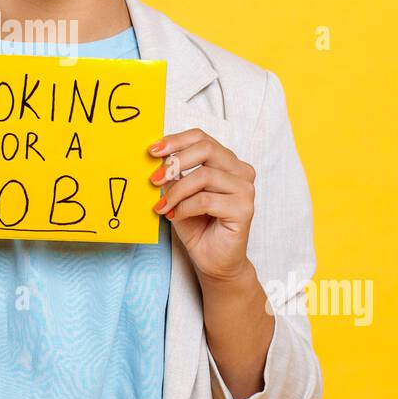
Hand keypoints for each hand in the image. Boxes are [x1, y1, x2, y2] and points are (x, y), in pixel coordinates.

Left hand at [148, 128, 255, 284]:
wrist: (212, 260)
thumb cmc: (197, 225)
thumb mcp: (178, 194)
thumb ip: (173, 174)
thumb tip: (155, 157)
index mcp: (226, 161)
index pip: (202, 138)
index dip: (176, 140)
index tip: (153, 150)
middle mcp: (240, 171)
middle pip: (206, 149)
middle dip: (175, 161)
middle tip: (153, 178)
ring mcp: (245, 189)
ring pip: (204, 175)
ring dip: (176, 191)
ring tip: (162, 205)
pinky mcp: (243, 209)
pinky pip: (206, 200)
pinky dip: (184, 207)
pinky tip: (174, 216)